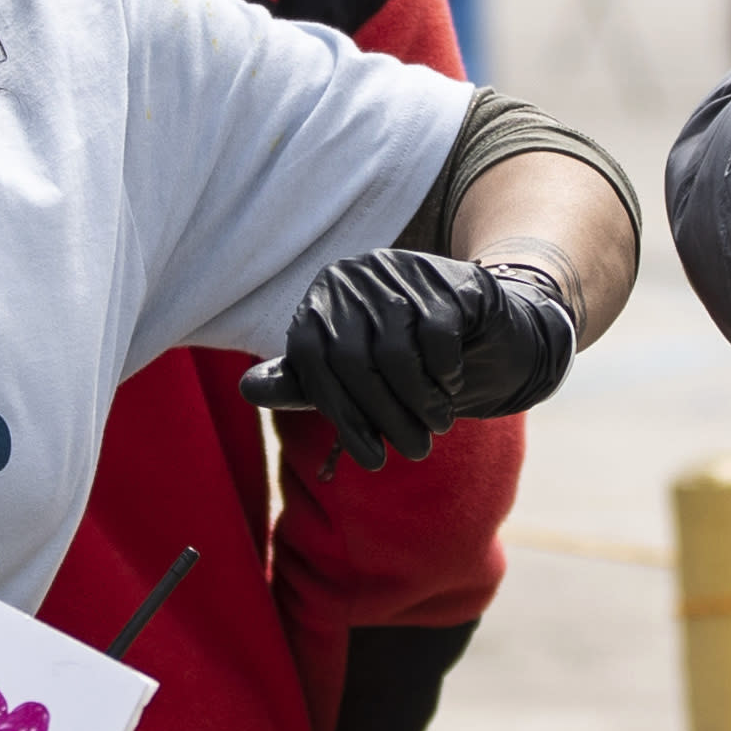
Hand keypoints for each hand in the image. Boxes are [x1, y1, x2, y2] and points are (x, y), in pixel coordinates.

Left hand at [240, 248, 580, 464]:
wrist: (483, 331)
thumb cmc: (406, 361)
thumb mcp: (351, 375)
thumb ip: (304, 382)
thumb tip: (247, 390)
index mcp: (319, 301)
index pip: (313, 363)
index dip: (342, 416)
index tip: (370, 459)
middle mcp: (349, 278)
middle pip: (353, 361)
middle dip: (384, 416)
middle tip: (413, 451)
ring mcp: (396, 271)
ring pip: (396, 353)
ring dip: (419, 402)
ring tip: (436, 426)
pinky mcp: (443, 276)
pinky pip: (436, 336)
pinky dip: (444, 373)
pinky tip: (451, 386)